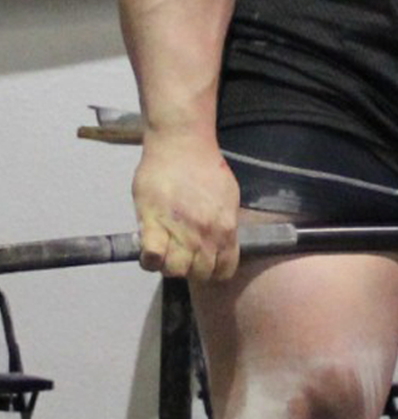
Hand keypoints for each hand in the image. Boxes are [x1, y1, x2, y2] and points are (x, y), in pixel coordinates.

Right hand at [133, 132, 243, 280]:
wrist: (182, 144)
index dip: (213, 272)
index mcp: (226, 228)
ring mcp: (180, 230)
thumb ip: (224, 222)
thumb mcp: (228, 197)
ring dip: (168, 266)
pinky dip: (149, 260)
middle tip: (181, 257)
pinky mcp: (154, 222)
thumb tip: (221, 238)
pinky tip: (150, 251)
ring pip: (175, 270)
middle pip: (199, 274)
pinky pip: (152, 256)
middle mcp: (206, 234)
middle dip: (190, 270)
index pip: (224, 269)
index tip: (203, 264)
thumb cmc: (205, 167)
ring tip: (164, 253)